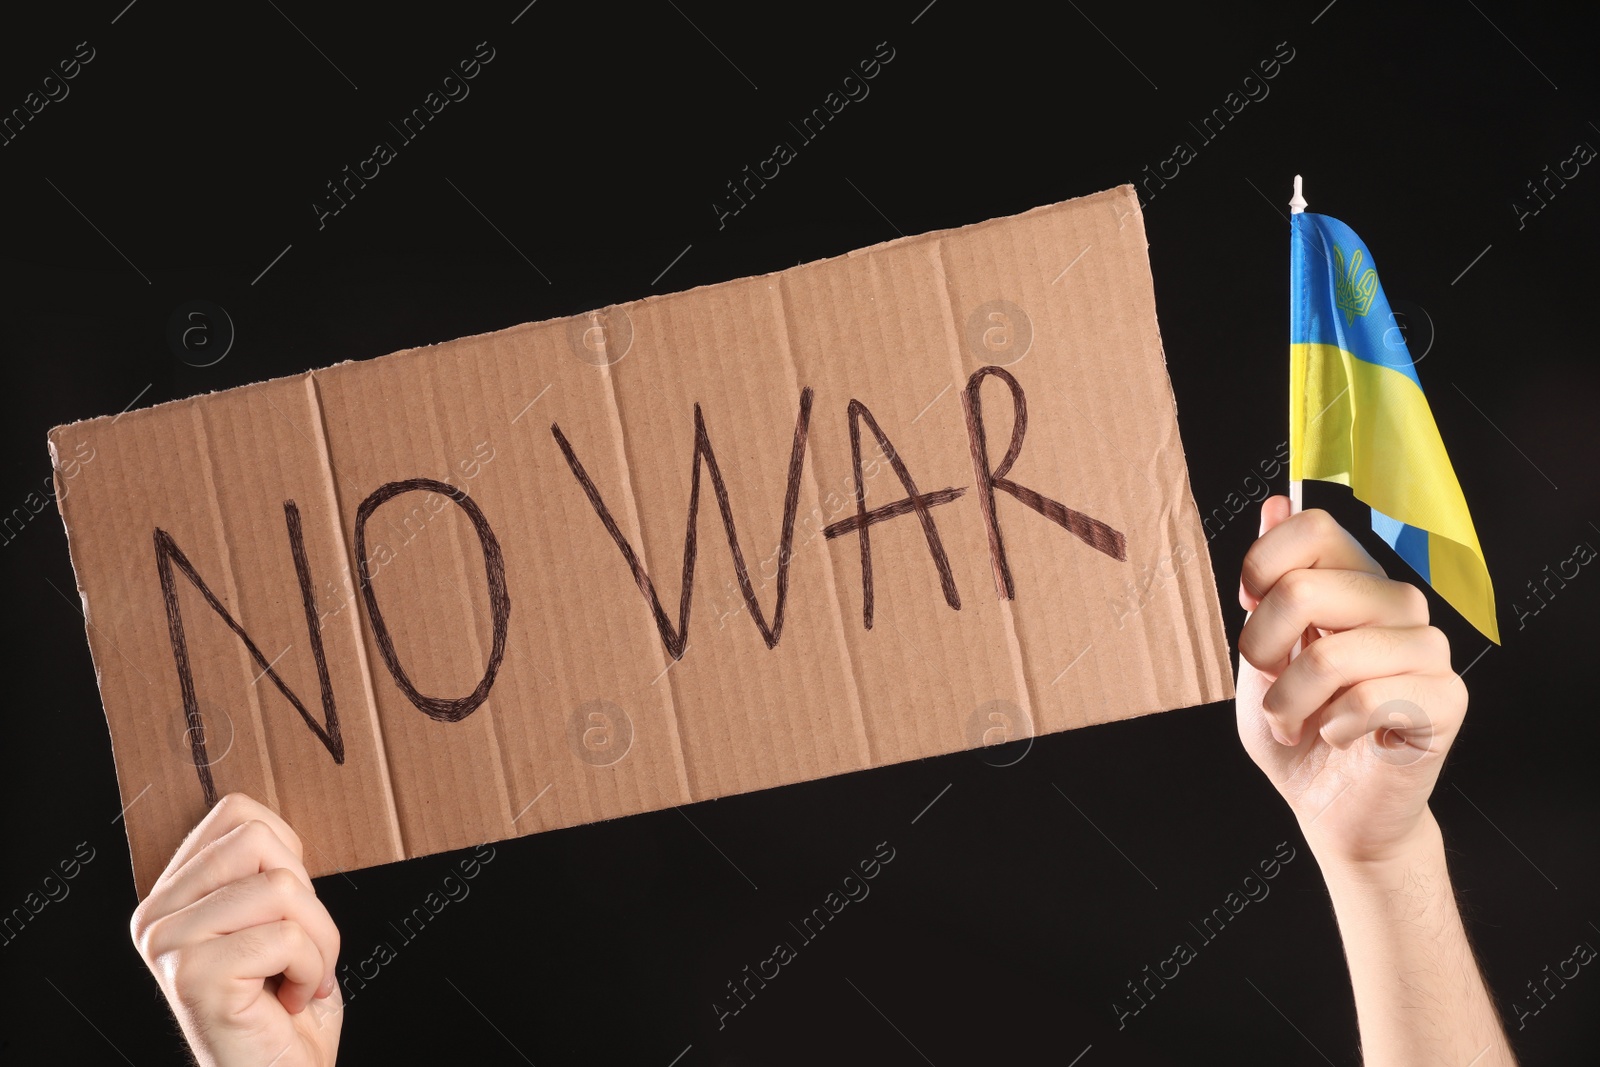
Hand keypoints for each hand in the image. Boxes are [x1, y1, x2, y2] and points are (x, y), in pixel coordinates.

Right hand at [130, 793, 342, 1066]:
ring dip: (318, 939)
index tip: (288, 912)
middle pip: (258, 841)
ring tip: (299, 977)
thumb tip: (275, 827)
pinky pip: (285, 937)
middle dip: (308, 898)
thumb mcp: (276, 919)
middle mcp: (155, 917)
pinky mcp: (193, 976)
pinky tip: (291, 999)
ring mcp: (168, 946)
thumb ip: (261, 869)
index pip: (237, 813)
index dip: (289, 855)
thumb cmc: (285, 1007)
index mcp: (171, 895)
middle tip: (302, 951)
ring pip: (279, 887)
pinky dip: (310, 969)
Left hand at [1235, 496, 1467, 866]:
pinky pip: (1370, 697)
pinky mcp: (1445, 700)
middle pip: (1306, 587)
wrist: (1330, 808)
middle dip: (1262, 648)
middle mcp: (1396, 605)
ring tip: (1294, 721)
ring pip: (1333, 652)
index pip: (1313, 528)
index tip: (1249, 609)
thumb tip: (1276, 503)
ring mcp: (1427, 651)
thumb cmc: (1297, 729)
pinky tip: (1337, 735)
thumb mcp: (1262, 654)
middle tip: (1269, 684)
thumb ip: (1269, 586)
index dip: (1262, 567)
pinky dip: (1332, 724)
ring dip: (1290, 700)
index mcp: (1353, 582)